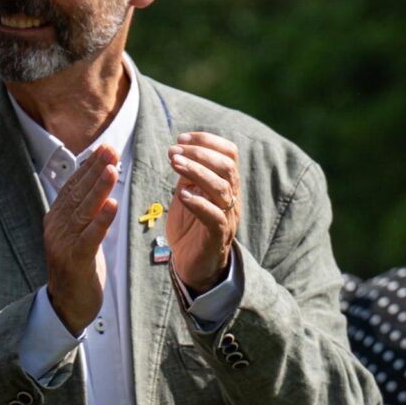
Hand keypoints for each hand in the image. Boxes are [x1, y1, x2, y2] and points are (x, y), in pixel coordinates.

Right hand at [42, 145, 117, 332]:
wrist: (67, 306)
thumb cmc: (78, 269)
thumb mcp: (79, 235)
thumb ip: (85, 212)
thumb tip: (99, 186)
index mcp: (56, 219)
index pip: (72, 186)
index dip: (88, 166)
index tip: (103, 148)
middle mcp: (56, 227)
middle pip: (78, 194)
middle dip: (95, 170)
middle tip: (110, 150)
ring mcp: (63, 243)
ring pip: (83, 211)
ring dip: (99, 189)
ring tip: (112, 169)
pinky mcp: (75, 260)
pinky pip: (90, 236)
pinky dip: (101, 220)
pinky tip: (112, 205)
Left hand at [166, 132, 241, 293]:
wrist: (194, 266)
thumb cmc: (190, 228)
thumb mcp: (187, 195)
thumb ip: (187, 176)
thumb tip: (179, 152)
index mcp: (226, 184)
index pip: (229, 153)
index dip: (208, 141)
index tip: (181, 138)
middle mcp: (231, 198)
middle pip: (228, 167)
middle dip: (200, 154)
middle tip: (174, 150)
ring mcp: (227, 217)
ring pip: (221, 189)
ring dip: (197, 172)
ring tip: (175, 164)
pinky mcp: (217, 237)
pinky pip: (215, 217)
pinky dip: (199, 203)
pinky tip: (181, 195)